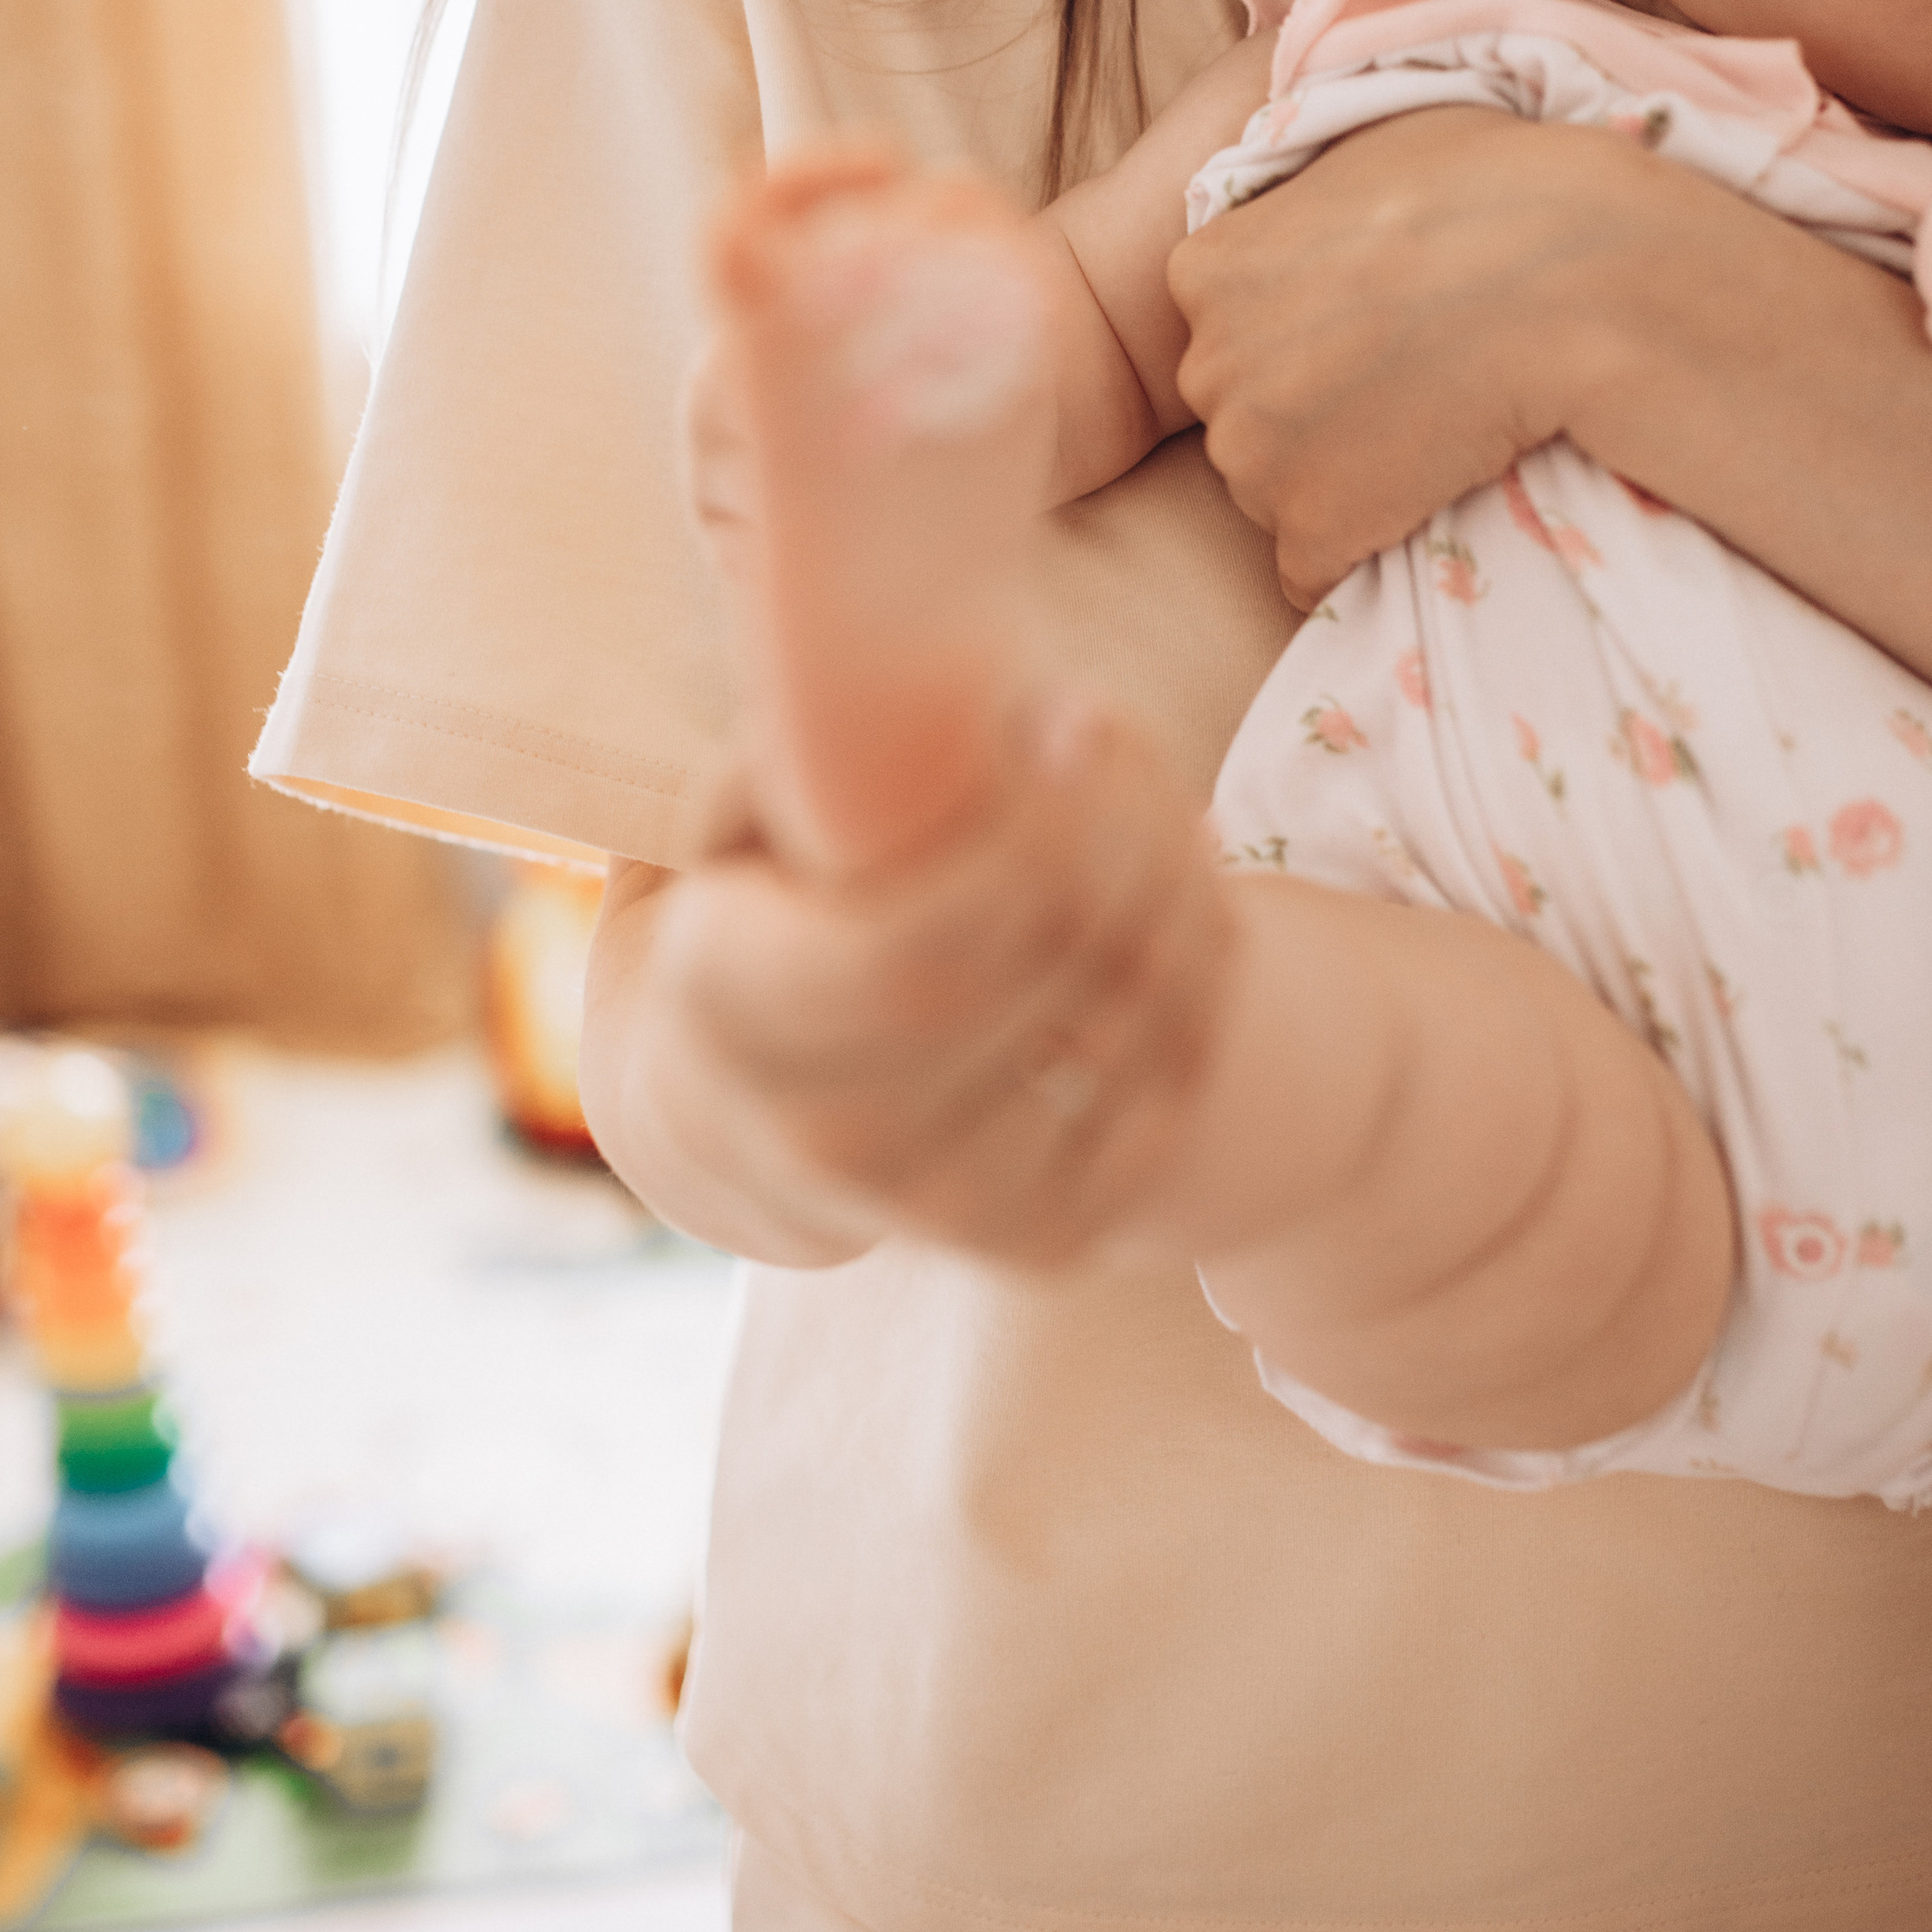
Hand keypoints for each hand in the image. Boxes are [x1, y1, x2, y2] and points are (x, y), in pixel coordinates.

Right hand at [615, 697, 1237, 1269]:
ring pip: (1125, 1032)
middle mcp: (827, 1139)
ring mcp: (939, 1210)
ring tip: (1171, 803)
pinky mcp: (1034, 1244)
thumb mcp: (728, 827)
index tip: (1071, 712)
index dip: (1026, 830)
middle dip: (1121, 831)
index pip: (920, 945)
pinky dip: (1202, 988)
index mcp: (730, 1016)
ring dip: (1180, 894)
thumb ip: (803, 759)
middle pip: (1043, 973)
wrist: (736, 1120)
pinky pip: (1163, 1101)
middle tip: (1134, 731)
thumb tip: (921, 687)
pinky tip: (1190, 896)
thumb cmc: (755, 920)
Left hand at [1166, 104, 1690, 605]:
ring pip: (1274, 489)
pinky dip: (1359, 550)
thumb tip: (1319, 202)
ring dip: (1338, 478)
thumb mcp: (1372, 144)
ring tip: (1427, 437)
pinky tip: (1422, 505)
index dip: (1298, 330)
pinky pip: (1312, 568)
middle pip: (1242, 410)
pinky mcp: (1309, 530)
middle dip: (1306, 410)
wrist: (1571, 283)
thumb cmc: (1489, 193)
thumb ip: (1311, 190)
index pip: (1223, 322)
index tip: (1367, 321)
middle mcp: (1206, 367)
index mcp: (1208, 269)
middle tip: (1403, 384)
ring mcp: (1251, 458)